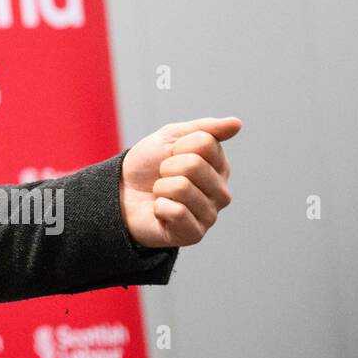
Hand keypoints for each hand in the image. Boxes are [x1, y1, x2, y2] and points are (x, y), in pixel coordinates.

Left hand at [120, 116, 239, 248]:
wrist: (121, 193)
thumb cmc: (148, 166)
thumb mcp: (171, 137)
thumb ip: (204, 129)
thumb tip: (237, 123)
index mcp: (220, 167)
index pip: (204, 142)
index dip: (178, 145)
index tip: (170, 155)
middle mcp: (221, 192)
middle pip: (193, 164)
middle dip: (167, 166)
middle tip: (162, 176)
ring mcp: (210, 215)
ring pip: (182, 187)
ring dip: (160, 187)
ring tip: (161, 194)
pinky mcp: (194, 234)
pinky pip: (176, 211)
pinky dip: (158, 207)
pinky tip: (160, 211)